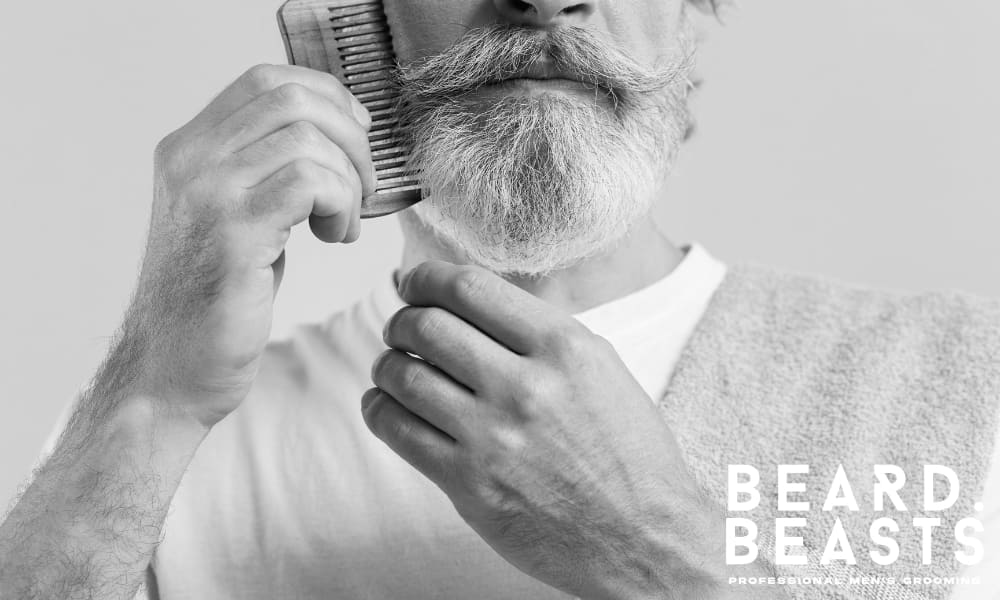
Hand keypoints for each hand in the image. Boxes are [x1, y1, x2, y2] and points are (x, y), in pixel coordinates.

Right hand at [135, 64, 374, 427]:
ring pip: (309, 139)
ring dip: (349, 181)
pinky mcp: (232, 232)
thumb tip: (337, 139)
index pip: (268, 80)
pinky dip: (342, 205)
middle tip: (362, 187)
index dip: (328, 97)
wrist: (168, 372)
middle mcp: (190, 158)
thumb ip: (265, 172)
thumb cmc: (214, 302)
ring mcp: (207, 192)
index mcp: (188, 148)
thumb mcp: (234, 219)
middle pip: (293, 98)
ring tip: (343, 225)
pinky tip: (335, 237)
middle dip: (351, 137)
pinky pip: (311, 182)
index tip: (357, 137)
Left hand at [365, 261, 731, 599]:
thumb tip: (469, 303)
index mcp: (565, 348)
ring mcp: (494, 438)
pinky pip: (397, 430)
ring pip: (403, 375)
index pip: (470, 289)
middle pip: (427, 326)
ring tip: (393, 367)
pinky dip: (379, 409)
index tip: (415, 283)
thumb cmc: (626, 454)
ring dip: (387, 364)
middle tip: (402, 328)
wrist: (644, 537)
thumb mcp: (600, 370)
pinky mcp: (469, 484)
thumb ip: (538, 333)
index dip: (427, 278)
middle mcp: (527, 387)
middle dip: (402, 319)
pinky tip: (387, 405)